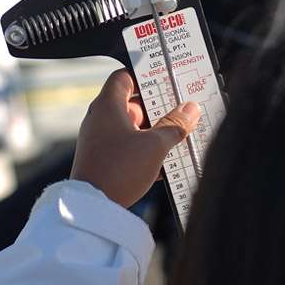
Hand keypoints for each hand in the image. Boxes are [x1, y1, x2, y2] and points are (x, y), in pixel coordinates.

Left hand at [71, 69, 200, 207]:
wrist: (94, 209)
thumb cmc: (118, 170)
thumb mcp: (155, 145)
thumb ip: (175, 125)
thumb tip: (190, 109)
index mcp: (108, 106)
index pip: (124, 76)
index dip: (145, 75)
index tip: (165, 80)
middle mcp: (100, 119)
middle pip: (132, 103)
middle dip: (157, 108)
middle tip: (180, 110)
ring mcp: (100, 140)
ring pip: (132, 127)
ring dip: (154, 131)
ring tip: (177, 136)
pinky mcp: (103, 159)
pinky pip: (127, 147)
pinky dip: (145, 149)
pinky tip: (164, 161)